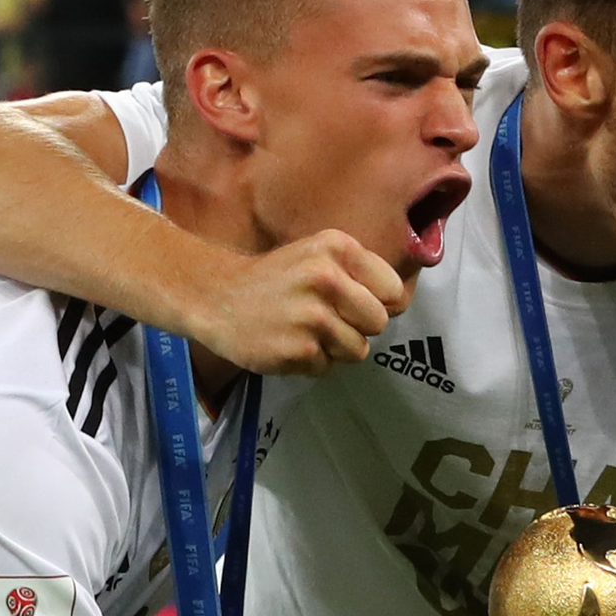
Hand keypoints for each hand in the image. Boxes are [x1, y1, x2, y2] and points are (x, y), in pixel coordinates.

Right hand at [190, 230, 406, 375]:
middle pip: (379, 323)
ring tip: (307, 332)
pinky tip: (289, 343)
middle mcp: (327, 278)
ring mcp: (312, 317)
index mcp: (337, 248)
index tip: (355, 302)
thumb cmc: (278, 278)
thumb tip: (397, 305)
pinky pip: (328, 367)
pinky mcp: (299, 350)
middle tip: (329, 320)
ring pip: (358, 350)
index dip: (378, 302)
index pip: (392, 290)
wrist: (218, 298)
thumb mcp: (318, 255)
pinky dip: (312, 361)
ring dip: (336, 348)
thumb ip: (359, 273)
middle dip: (359, 327)